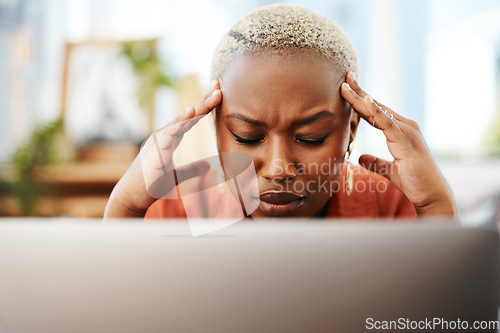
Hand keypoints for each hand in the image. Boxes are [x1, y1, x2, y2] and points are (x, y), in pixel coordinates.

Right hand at [104, 80, 221, 217]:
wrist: (130, 198)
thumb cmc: (151, 186)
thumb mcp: (177, 176)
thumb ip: (192, 169)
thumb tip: (208, 166)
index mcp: (168, 139)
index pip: (190, 119)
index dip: (204, 105)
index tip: (218, 92)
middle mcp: (163, 136)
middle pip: (187, 115)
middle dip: (204, 100)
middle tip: (219, 85)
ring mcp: (157, 142)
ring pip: (180, 121)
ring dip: (196, 109)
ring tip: (210, 96)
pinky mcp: (155, 151)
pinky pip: (169, 133)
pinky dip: (180, 122)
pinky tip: (191, 113)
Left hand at [341, 72, 457, 216]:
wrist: (432, 195)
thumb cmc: (414, 182)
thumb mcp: (389, 171)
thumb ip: (375, 162)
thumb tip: (360, 157)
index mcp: (400, 131)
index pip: (376, 112)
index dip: (361, 100)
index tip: (347, 87)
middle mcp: (405, 127)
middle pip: (377, 106)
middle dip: (359, 92)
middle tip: (345, 77)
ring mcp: (407, 132)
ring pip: (379, 112)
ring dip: (361, 98)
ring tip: (346, 85)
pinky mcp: (407, 141)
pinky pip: (388, 124)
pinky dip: (376, 111)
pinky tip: (366, 100)